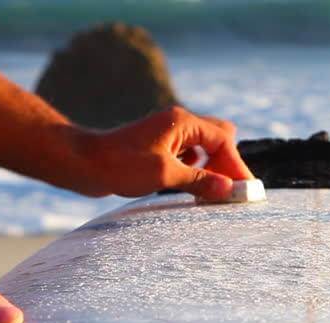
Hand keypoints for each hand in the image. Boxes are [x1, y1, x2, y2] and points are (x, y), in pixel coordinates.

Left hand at [81, 106, 252, 200]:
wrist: (83, 163)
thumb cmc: (120, 165)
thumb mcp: (164, 175)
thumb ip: (199, 182)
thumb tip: (229, 189)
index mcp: (182, 122)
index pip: (223, 141)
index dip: (237, 166)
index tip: (246, 189)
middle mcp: (178, 124)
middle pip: (219, 137)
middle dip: (228, 162)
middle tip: (230, 189)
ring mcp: (168, 135)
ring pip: (204, 147)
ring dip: (213, 167)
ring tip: (213, 192)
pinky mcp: (159, 147)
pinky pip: (189, 155)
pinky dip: (197, 169)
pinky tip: (192, 186)